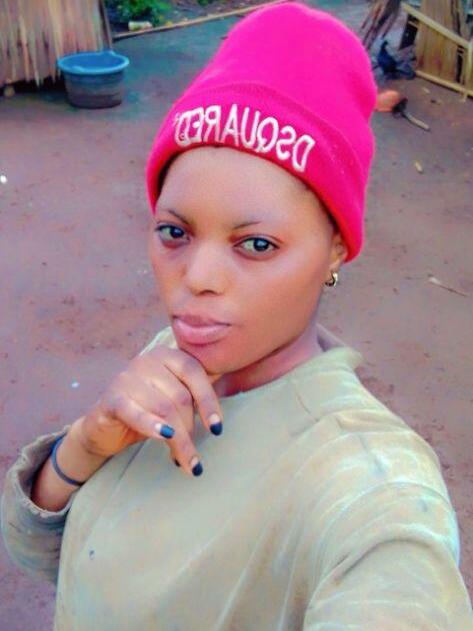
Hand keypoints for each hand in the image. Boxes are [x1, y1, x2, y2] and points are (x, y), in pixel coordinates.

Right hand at [73, 344, 223, 475]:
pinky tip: (165, 439)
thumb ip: (198, 392)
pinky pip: (135, 412)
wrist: (105, 425)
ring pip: (163, 408)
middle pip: (180, 396)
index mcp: (167, 355)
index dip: (209, 401)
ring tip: (184, 461)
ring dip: (178, 440)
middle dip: (191, 430)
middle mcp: (146, 360)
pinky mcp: (111, 398)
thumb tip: (229, 397)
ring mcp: (126, 377)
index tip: (217, 429)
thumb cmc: (149, 410)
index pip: (195, 372)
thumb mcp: (175, 397)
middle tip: (193, 456)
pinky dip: (152, 426)